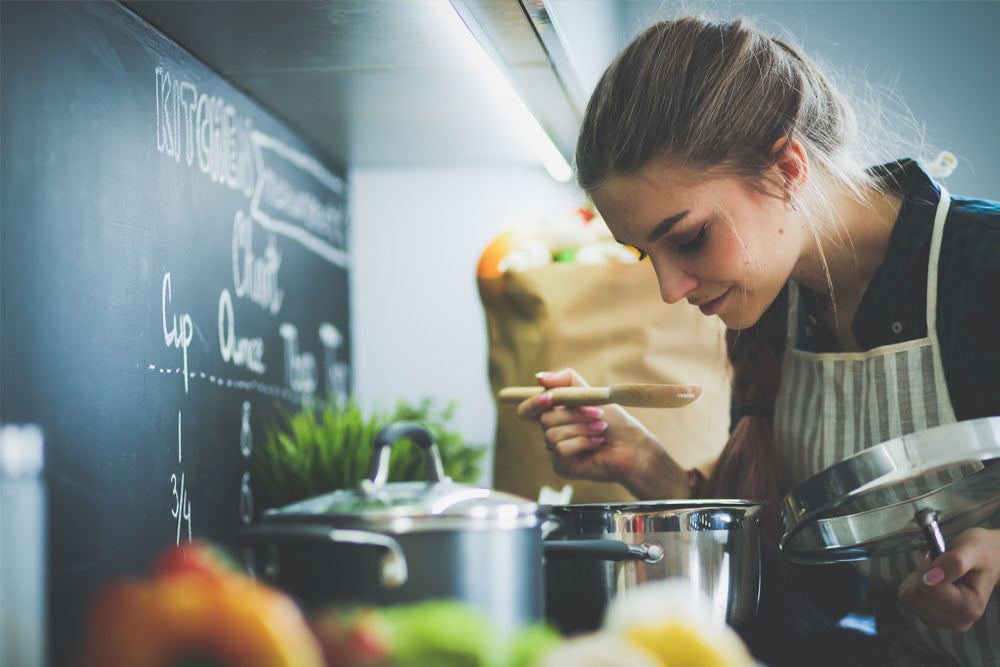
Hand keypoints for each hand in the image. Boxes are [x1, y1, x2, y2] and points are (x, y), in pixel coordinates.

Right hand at [515, 368, 687, 497]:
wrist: (634, 446)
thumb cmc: (615, 422)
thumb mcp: (590, 394)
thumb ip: (566, 382)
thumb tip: (539, 377)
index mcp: (554, 416)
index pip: (527, 410)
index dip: (533, 403)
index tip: (550, 397)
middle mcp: (551, 434)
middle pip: (544, 419)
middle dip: (574, 414)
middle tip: (598, 414)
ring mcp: (555, 452)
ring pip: (553, 434)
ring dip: (582, 428)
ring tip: (601, 429)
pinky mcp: (563, 467)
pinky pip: (561, 449)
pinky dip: (583, 442)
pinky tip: (597, 443)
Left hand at [897, 527, 999, 631]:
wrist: (989, 560)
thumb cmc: (980, 553)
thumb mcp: (972, 548)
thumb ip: (954, 562)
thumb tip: (931, 577)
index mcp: (970, 608)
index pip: (928, 589)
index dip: (929, 568)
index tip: (942, 559)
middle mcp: (958, 622)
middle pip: (914, 597)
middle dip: (921, 575)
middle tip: (938, 565)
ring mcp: (943, 622)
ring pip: (907, 599)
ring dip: (915, 580)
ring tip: (936, 573)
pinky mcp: (930, 618)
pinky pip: (906, 599)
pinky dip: (913, 585)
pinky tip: (930, 581)